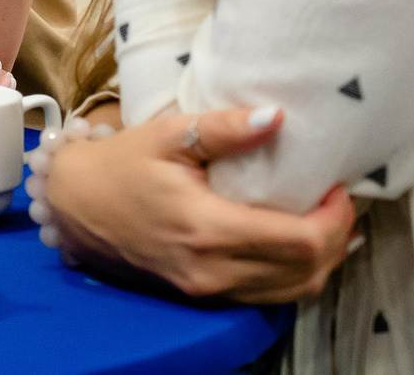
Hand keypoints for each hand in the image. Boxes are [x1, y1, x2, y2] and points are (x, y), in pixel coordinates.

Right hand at [40, 102, 356, 303]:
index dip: (334, 218)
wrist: (73, 205)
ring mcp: (207, 289)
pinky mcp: (203, 295)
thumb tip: (277, 118)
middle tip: (339, 200)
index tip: (339, 186)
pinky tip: (299, 246)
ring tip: (327, 221)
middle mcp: (212, 270)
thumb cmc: (120, 164)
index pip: (299, 242)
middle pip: (306, 273)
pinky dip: (296, 274)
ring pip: (292, 292)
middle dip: (336, 239)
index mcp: (206, 228)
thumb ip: (224, 129)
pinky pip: (268, 295)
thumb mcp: (168, 135)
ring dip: (321, 261)